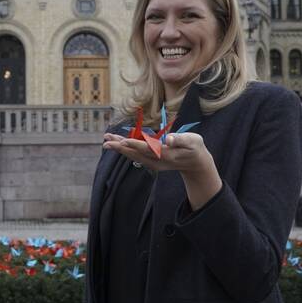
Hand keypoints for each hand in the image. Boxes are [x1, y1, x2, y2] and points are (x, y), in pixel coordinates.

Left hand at [103, 132, 222, 209]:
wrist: (195, 163)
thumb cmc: (194, 148)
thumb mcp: (193, 141)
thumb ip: (181, 139)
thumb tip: (170, 139)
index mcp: (167, 154)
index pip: (149, 149)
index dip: (136, 145)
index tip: (124, 141)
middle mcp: (157, 160)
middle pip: (136, 153)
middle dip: (120, 147)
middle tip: (106, 141)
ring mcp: (153, 162)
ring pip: (133, 155)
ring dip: (119, 148)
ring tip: (106, 141)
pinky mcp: (151, 161)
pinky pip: (135, 154)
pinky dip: (125, 149)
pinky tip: (117, 143)